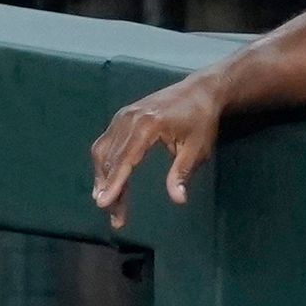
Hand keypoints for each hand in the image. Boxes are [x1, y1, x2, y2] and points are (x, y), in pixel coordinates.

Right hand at [89, 73, 227, 228]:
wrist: (200, 90)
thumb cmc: (202, 119)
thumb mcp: (198, 147)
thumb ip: (182, 173)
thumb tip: (178, 199)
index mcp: (148, 125)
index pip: (125, 159)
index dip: (114, 183)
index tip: (103, 204)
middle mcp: (129, 118)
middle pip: (112, 159)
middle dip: (110, 189)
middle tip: (115, 216)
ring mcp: (123, 115)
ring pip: (103, 151)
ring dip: (103, 178)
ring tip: (110, 203)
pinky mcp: (122, 116)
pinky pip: (106, 142)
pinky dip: (105, 163)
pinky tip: (108, 181)